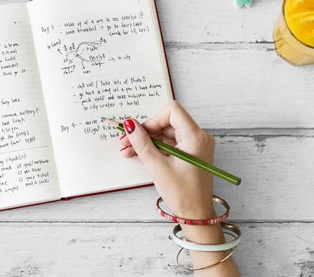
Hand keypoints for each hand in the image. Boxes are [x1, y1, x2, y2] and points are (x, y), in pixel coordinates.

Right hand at [119, 101, 215, 219]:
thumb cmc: (182, 193)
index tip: (139, 132)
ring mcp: (195, 145)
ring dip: (147, 141)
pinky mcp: (191, 153)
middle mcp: (198, 137)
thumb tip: (130, 124)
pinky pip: (170, 143)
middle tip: (126, 142)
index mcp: (195, 137)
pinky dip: (155, 148)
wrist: (196, 215)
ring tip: (129, 151)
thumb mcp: (157, 166)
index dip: (153, 119)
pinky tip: (140, 155)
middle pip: (167, 122)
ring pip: (166, 133)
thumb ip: (142, 142)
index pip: (172, 111)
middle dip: (145, 132)